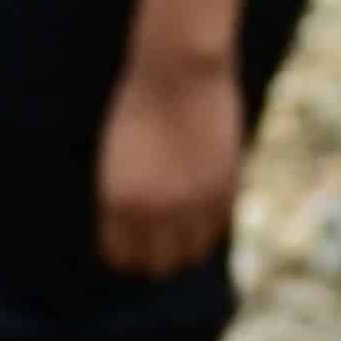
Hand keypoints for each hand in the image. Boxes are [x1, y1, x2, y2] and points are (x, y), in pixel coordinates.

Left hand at [95, 49, 244, 279]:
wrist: (177, 74)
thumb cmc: (136, 109)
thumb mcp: (115, 160)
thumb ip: (124, 200)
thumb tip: (136, 232)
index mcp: (118, 202)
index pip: (120, 257)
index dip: (124, 255)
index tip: (128, 247)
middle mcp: (155, 210)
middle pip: (157, 265)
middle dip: (153, 260)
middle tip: (154, 245)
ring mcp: (193, 202)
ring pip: (193, 254)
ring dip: (185, 248)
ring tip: (179, 233)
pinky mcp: (225, 188)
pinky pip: (218, 229)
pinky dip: (208, 228)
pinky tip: (200, 215)